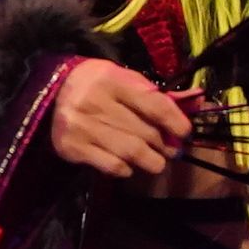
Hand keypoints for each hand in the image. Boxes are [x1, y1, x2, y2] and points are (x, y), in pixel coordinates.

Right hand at [46, 58, 190, 177]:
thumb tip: (195, 103)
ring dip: (151, 161)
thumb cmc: (100, 86)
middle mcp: (94, 101)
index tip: (185, 133)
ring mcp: (81, 126)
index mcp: (112, 80)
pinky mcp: (71, 147)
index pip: (154, 105)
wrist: (53, 91)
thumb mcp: (127, 80)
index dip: (175, 121)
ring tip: (156, 161)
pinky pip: (112, 166)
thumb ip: (157, 95)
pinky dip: (126, 169)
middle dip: (164, 145)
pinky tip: (128, 164)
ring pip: (131, 152)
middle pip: (145, 133)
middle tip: (171, 150)